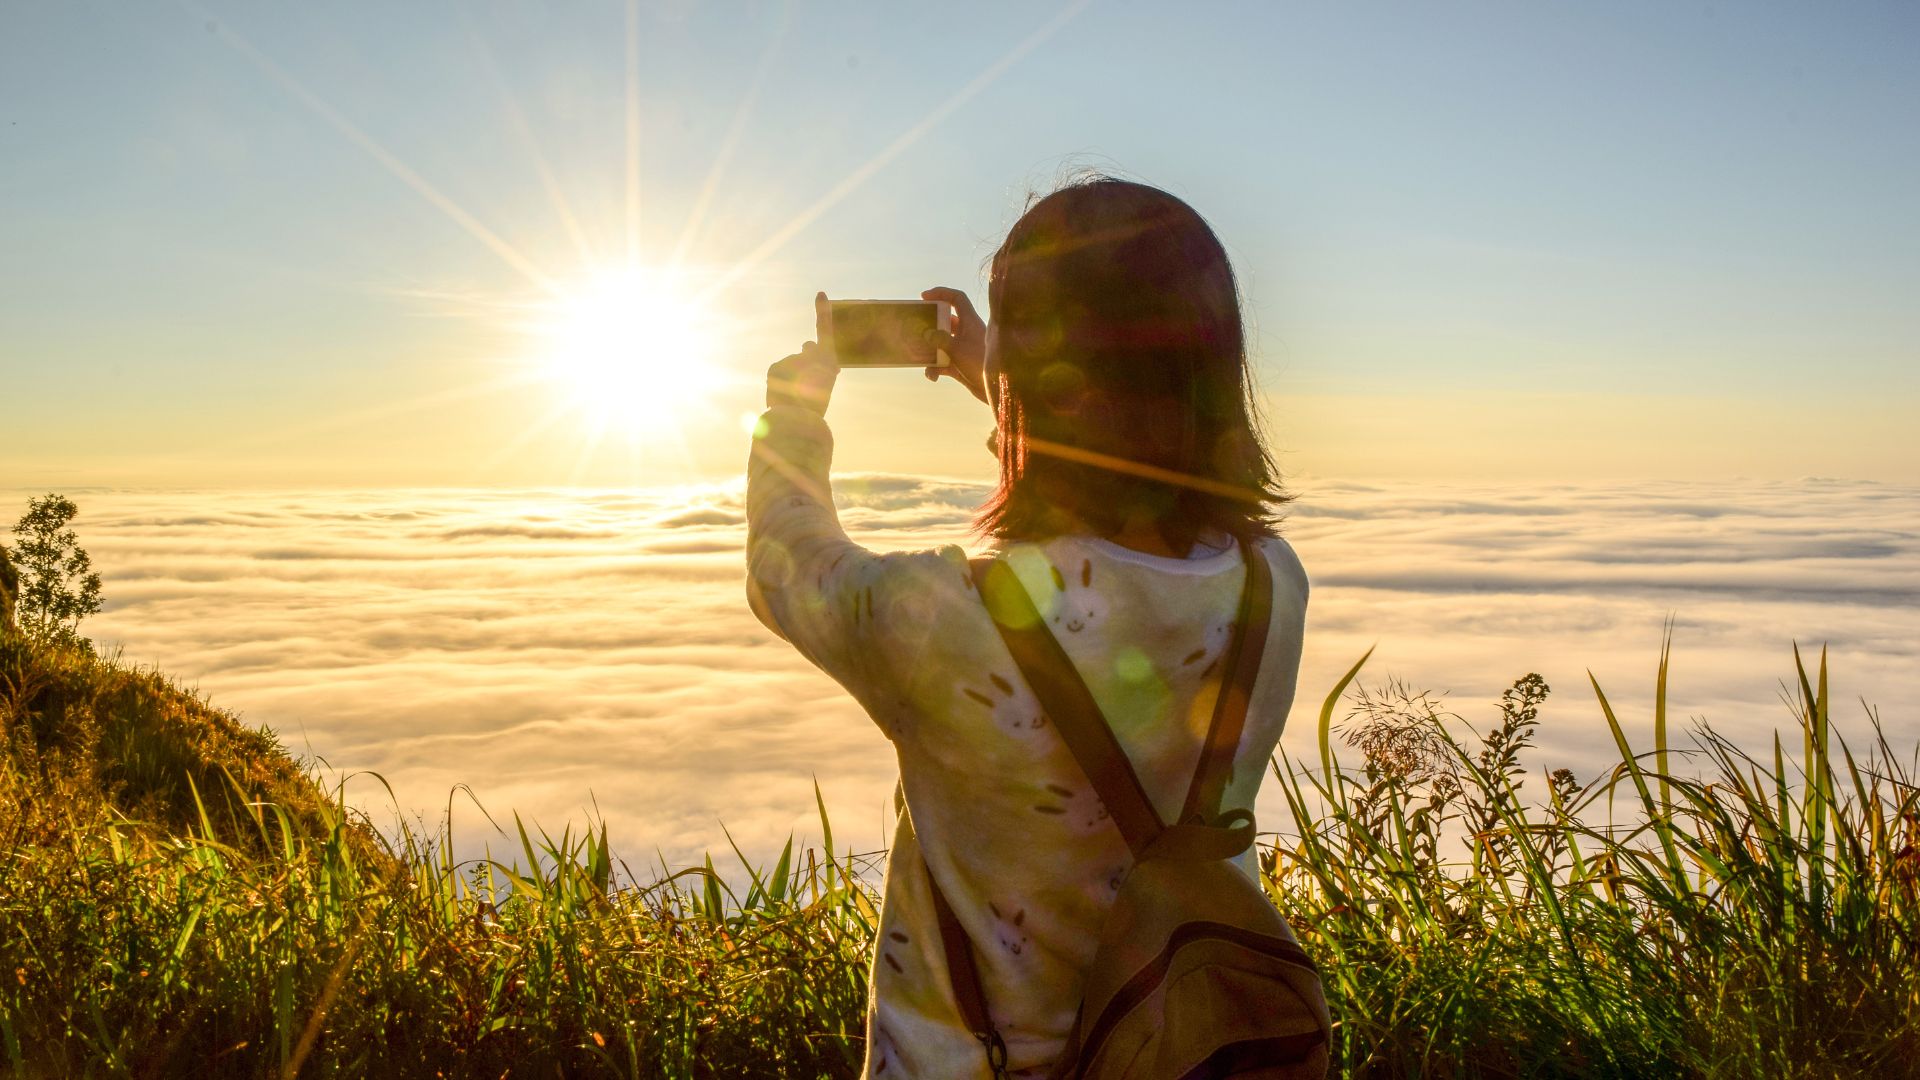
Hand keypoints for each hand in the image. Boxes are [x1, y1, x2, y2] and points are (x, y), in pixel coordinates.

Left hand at [765, 292, 838, 415]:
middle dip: (806, 357)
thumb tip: (807, 348)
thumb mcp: (823, 385)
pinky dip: (779, 382)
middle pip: (807, 350)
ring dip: (791, 378)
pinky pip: (778, 372)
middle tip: (807, 379)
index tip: (820, 294)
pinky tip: (782, 394)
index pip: (825, 329)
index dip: (823, 311)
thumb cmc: (814, 408)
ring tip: (795, 396)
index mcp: (828, 362)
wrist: (797, 420)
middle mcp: (811, 355)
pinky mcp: (776, 365)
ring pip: (791, 366)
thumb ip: (818, 367)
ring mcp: (793, 358)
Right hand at [921, 286, 987, 404]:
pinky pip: (942, 362)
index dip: (942, 293)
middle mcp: (966, 333)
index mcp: (970, 322)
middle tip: (917, 326)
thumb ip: (940, 339)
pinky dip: (935, 368)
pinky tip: (933, 376)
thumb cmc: (980, 364)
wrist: (995, 390)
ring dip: (930, 351)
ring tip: (920, 356)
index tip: (924, 296)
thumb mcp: (956, 350)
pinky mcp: (959, 364)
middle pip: (945, 321)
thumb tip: (926, 333)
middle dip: (930, 325)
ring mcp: (962, 348)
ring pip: (941, 343)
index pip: (957, 299)